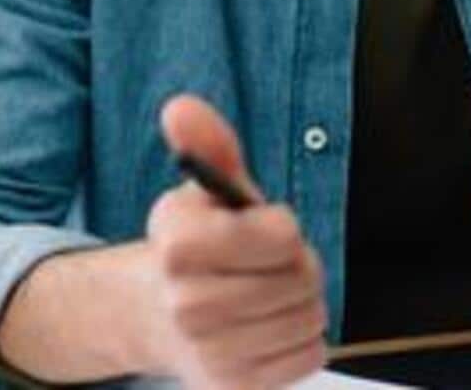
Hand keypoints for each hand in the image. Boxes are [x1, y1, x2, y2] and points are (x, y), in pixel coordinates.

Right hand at [139, 95, 327, 388]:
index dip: (281, 227)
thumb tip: (181, 107)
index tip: (263, 227)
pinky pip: (308, 354)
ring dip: (300, 301)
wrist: (161, 315)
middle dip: (296, 264)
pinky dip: (301, 337)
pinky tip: (269, 326)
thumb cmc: (199, 248)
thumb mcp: (206, 192)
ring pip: (309, 317)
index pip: (281, 235)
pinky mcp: (235, 385)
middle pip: (300, 278)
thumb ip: (207, 146)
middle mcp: (186, 302)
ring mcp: (210, 350)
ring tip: (267, 293)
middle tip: (267, 263)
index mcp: (178, 243)